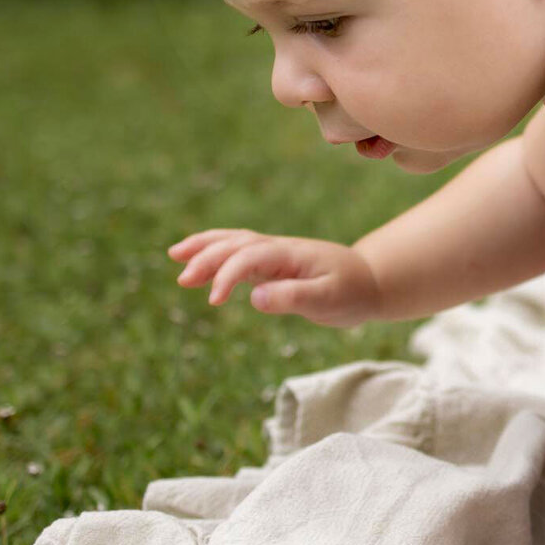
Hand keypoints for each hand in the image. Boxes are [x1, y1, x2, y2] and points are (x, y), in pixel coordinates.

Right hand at [167, 229, 382, 326]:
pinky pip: (238, 254)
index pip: (250, 257)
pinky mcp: (272, 264)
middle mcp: (279, 249)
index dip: (228, 275)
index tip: (213, 301)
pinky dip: (216, 254)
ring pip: (234, 243)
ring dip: (205, 248)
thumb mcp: (330, 300)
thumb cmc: (351, 292)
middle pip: (236, 244)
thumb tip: (255, 298)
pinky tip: (198, 264)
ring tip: (175, 256)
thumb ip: (295, 298)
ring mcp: (274, 254)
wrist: (369, 282)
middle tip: (182, 279)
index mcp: (291, 254)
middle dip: (207, 257)